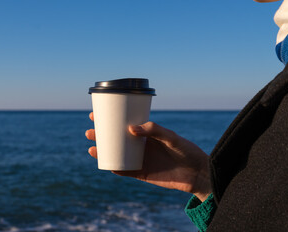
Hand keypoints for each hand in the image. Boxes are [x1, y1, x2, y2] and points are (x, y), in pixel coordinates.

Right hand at [85, 112, 211, 201]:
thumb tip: (131, 128)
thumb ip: (154, 130)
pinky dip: (115, 168)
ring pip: (117, 154)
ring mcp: (140, 159)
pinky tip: (105, 164)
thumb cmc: (187, 151)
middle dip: (101, 135)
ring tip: (91, 148)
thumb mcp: (172, 137)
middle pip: (116, 139)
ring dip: (103, 151)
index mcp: (146, 133)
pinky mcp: (142, 173)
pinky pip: (125, 171)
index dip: (110, 119)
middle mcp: (141, 145)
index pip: (124, 124)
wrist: (197, 173)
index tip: (96, 114)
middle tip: (89, 132)